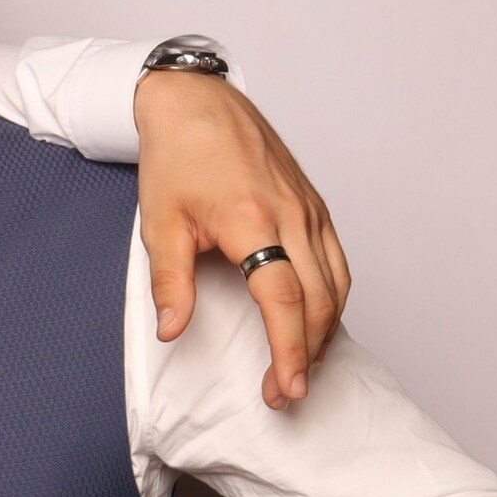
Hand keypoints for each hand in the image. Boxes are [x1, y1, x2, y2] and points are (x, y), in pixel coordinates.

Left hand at [132, 69, 351, 407]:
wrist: (197, 104)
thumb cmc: (176, 158)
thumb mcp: (159, 224)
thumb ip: (170, 283)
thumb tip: (173, 332)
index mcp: (253, 221)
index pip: (284, 298)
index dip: (289, 349)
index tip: (286, 387)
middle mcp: (293, 215)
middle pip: (320, 298)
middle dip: (309, 353)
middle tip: (286, 392)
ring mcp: (310, 209)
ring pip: (337, 282)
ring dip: (326, 329)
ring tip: (304, 365)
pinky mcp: (316, 204)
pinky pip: (337, 260)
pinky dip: (334, 296)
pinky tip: (317, 317)